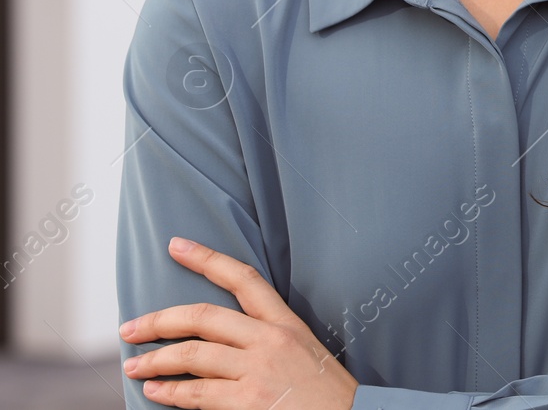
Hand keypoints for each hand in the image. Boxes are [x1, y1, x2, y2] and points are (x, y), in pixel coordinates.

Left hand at [120, 237, 357, 409]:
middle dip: (159, 321)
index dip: (206, 259)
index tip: (176, 246)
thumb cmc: (324, 392)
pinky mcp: (248, 401)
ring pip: (192, 355)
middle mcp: (270, 340)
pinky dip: (170, 392)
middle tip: (130, 328)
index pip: (243, 279)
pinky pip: (196, 393)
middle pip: (203, 317)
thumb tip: (219, 339)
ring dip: (155, 360)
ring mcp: (258, 371)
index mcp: (286, 322)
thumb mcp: (304, 351)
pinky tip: (156, 391)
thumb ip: (266, 339)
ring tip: (134, 367)